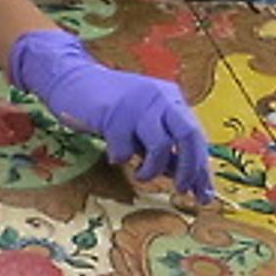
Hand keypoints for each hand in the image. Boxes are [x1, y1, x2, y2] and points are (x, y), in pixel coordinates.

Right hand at [6, 27, 216, 203]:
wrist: (72, 80)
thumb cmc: (110, 108)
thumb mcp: (143, 124)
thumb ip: (163, 146)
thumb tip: (183, 178)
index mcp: (171, 100)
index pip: (196, 135)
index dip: (201, 168)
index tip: (203, 194)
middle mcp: (160, 97)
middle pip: (189, 135)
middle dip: (190, 168)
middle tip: (182, 190)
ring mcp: (138, 104)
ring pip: (161, 145)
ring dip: (152, 169)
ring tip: (141, 175)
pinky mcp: (114, 113)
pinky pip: (125, 149)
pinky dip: (121, 158)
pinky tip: (114, 154)